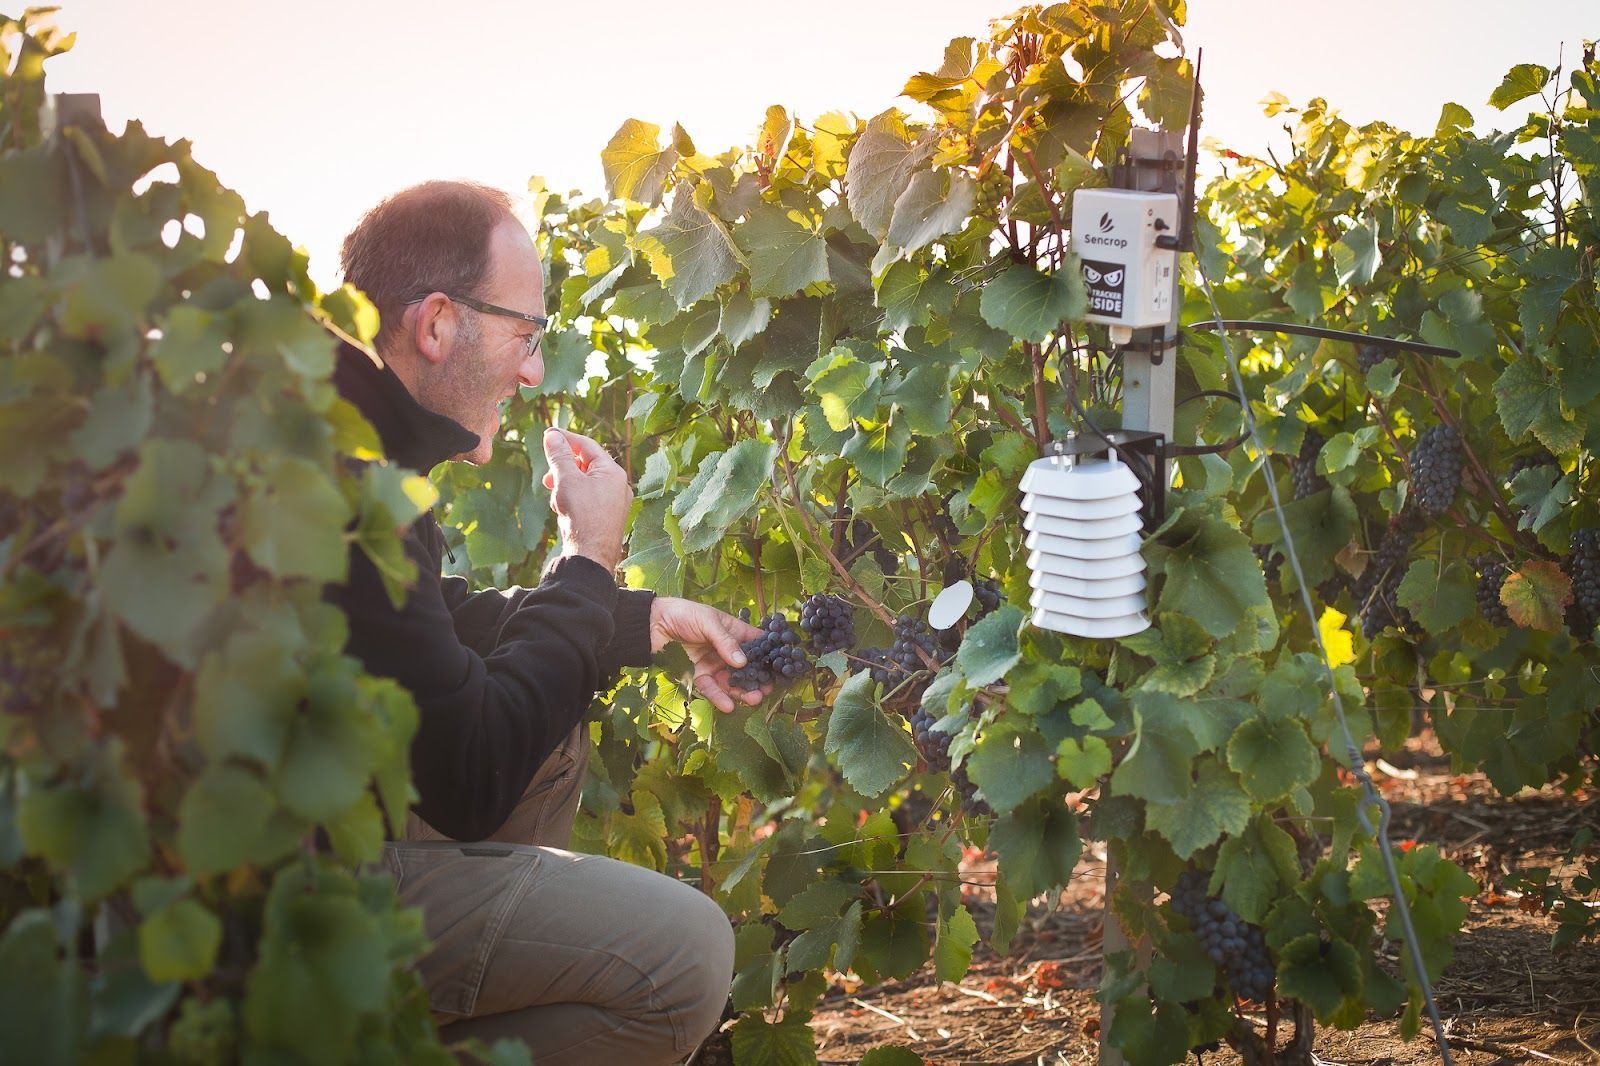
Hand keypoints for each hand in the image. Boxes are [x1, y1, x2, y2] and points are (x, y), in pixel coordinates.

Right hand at [541, 427, 632, 571]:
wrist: (590, 556)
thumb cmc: (581, 516)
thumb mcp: (566, 480)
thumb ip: (559, 456)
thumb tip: (552, 436)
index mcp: (613, 472)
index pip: (587, 445)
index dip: (566, 439)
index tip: (548, 435)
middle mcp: (618, 486)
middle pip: (586, 465)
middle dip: (563, 468)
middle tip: (547, 476)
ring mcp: (614, 504)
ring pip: (585, 484)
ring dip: (566, 486)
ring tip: (554, 496)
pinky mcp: (607, 519)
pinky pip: (588, 500)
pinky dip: (573, 499)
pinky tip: (561, 510)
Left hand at [648, 597, 768, 712]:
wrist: (652, 624)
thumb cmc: (683, 614)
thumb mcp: (708, 621)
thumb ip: (725, 641)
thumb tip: (742, 662)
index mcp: (732, 631)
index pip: (755, 643)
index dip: (768, 654)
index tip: (780, 667)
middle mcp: (725, 650)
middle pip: (746, 667)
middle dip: (757, 679)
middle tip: (768, 689)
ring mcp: (712, 664)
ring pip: (731, 681)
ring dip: (742, 691)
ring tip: (754, 699)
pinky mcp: (697, 676)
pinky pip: (710, 689)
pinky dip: (719, 697)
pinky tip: (729, 705)